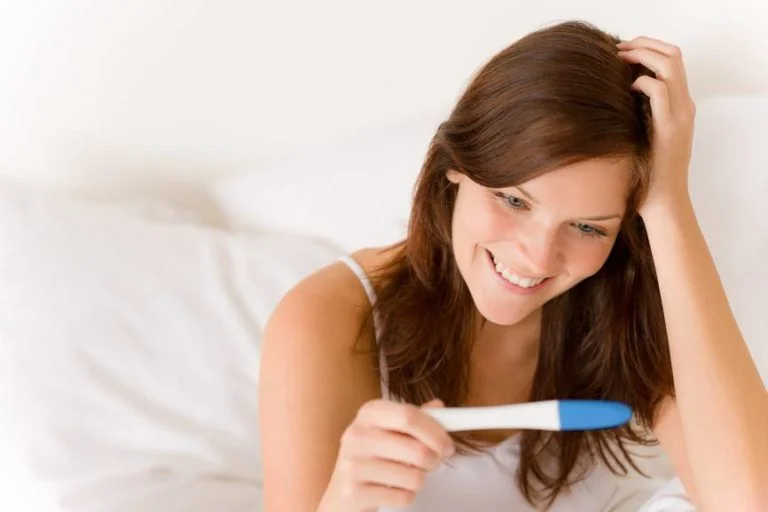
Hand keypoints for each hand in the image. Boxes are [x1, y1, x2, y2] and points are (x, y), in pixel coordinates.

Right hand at [321, 398, 454, 511]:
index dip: (436, 432)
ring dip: (419, 480)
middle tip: (433, 463)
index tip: (448, 445)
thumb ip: (415, 418)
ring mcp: (353, 465)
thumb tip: (440, 407)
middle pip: (417, 450)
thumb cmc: (373, 456)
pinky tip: (393, 489)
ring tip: (408, 476)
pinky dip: (406, 496)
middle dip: (435, 460)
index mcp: (369, 413)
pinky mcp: (355, 492)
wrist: (342, 490)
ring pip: (414, 477)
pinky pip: (403, 497)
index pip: (410, 416)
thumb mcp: (390, 430)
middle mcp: (357, 435)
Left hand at [617, 36, 696, 216]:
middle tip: (616, 49)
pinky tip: (625, 88)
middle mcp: (684, 107)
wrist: (662, 204)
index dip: (647, 50)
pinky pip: (660, 91)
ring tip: (618, 59)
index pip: (671, 61)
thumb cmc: (644, 175)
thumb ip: (632, 117)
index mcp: (679, 107)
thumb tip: (605, 102)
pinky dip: (643, 82)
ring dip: (642, 56)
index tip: (620, 53)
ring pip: (671, 65)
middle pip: (673, 55)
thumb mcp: (639, 138)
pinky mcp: (670, 129)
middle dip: (643, 45)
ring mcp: (680, 116)